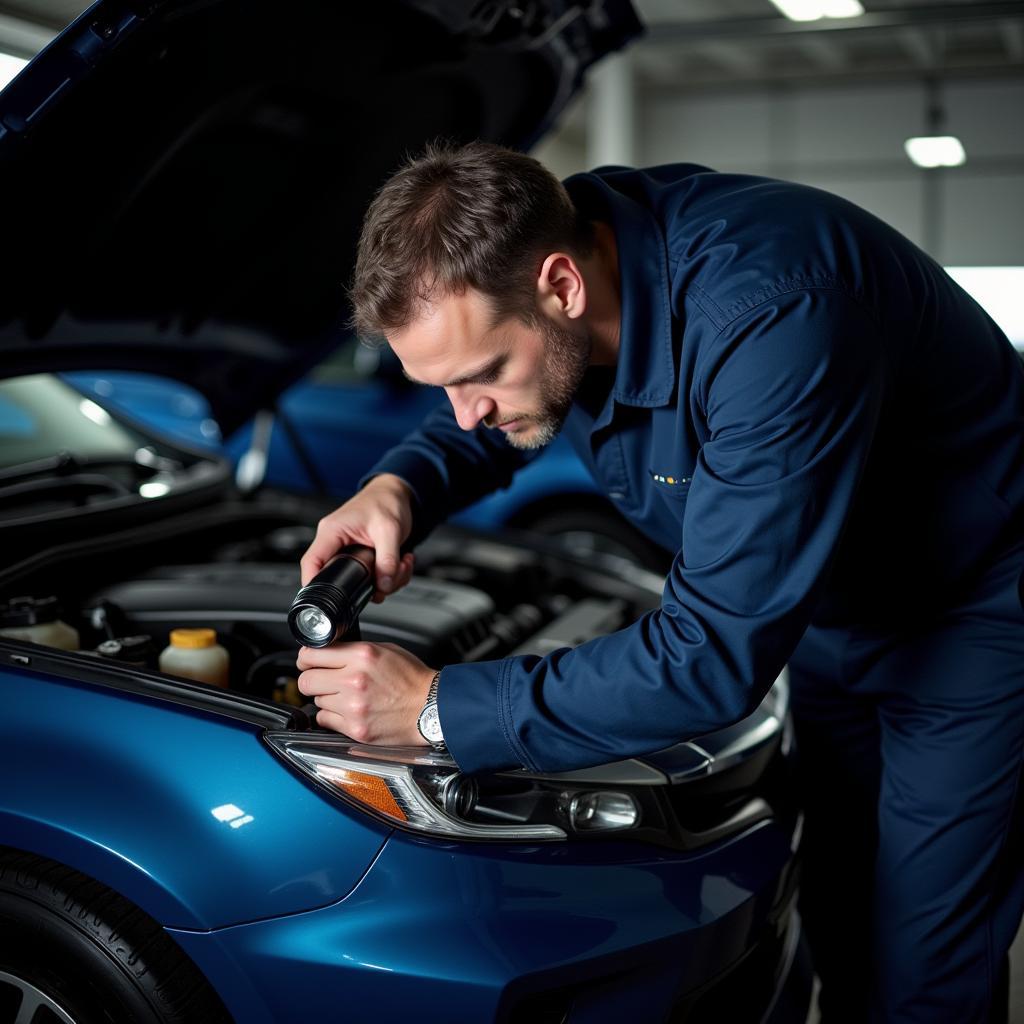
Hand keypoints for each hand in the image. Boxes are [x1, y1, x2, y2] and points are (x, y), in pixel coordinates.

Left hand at [296, 641, 435, 744]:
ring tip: (347, 697)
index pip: (311, 654)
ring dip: (326, 699)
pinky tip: (348, 711)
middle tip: (322, 681)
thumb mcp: (385, 650)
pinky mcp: (355, 728)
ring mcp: (353, 706)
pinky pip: (325, 720)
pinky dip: (332, 717)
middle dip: (311, 680)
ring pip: (316, 701)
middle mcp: (355, 680)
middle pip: (306, 680)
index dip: (306, 658)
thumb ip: (353, 650)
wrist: (431, 708)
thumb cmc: (412, 680)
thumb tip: (328, 653)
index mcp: (362, 656)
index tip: (307, 662)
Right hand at [300, 473, 415, 600]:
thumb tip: (384, 585)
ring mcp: (348, 551)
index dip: (313, 583)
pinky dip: (391, 575)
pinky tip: (400, 561)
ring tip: (401, 564)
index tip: (326, 598)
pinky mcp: (362, 556)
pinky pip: (373, 576)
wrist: (397, 494)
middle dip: (369, 585)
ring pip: (361, 581)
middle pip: (341, 578)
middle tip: (389, 578)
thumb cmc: (386, 501)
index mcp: (332, 532)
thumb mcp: (389, 530)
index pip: (311, 562)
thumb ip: (388, 559)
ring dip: (387, 580)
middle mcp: (336, 542)